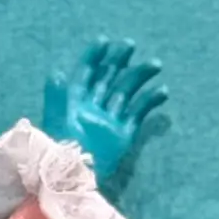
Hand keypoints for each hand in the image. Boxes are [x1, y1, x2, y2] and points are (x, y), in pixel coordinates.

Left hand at [41, 38, 166, 183]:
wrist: (75, 178)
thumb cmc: (61, 149)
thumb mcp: (56, 120)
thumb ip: (57, 95)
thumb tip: (58, 71)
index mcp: (76, 101)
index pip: (87, 73)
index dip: (94, 56)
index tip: (104, 41)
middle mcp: (94, 107)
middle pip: (109, 76)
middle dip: (119, 60)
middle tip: (129, 45)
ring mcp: (110, 120)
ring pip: (127, 90)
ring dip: (141, 75)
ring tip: (155, 64)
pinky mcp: (124, 134)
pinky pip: (139, 113)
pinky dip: (151, 101)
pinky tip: (162, 91)